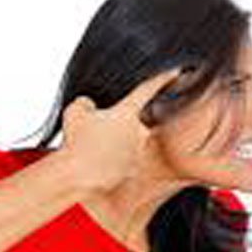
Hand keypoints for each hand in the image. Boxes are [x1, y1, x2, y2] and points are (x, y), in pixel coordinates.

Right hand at [58, 71, 178, 192]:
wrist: (77, 179)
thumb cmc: (76, 143)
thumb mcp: (74, 113)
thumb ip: (86, 103)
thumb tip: (90, 107)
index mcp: (127, 113)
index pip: (147, 90)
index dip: (162, 78)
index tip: (177, 72)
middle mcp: (139, 132)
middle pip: (131, 122)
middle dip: (115, 127)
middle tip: (95, 137)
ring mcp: (139, 152)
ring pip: (126, 144)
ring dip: (112, 146)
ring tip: (92, 154)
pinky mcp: (134, 171)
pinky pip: (123, 162)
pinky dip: (111, 163)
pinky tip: (96, 167)